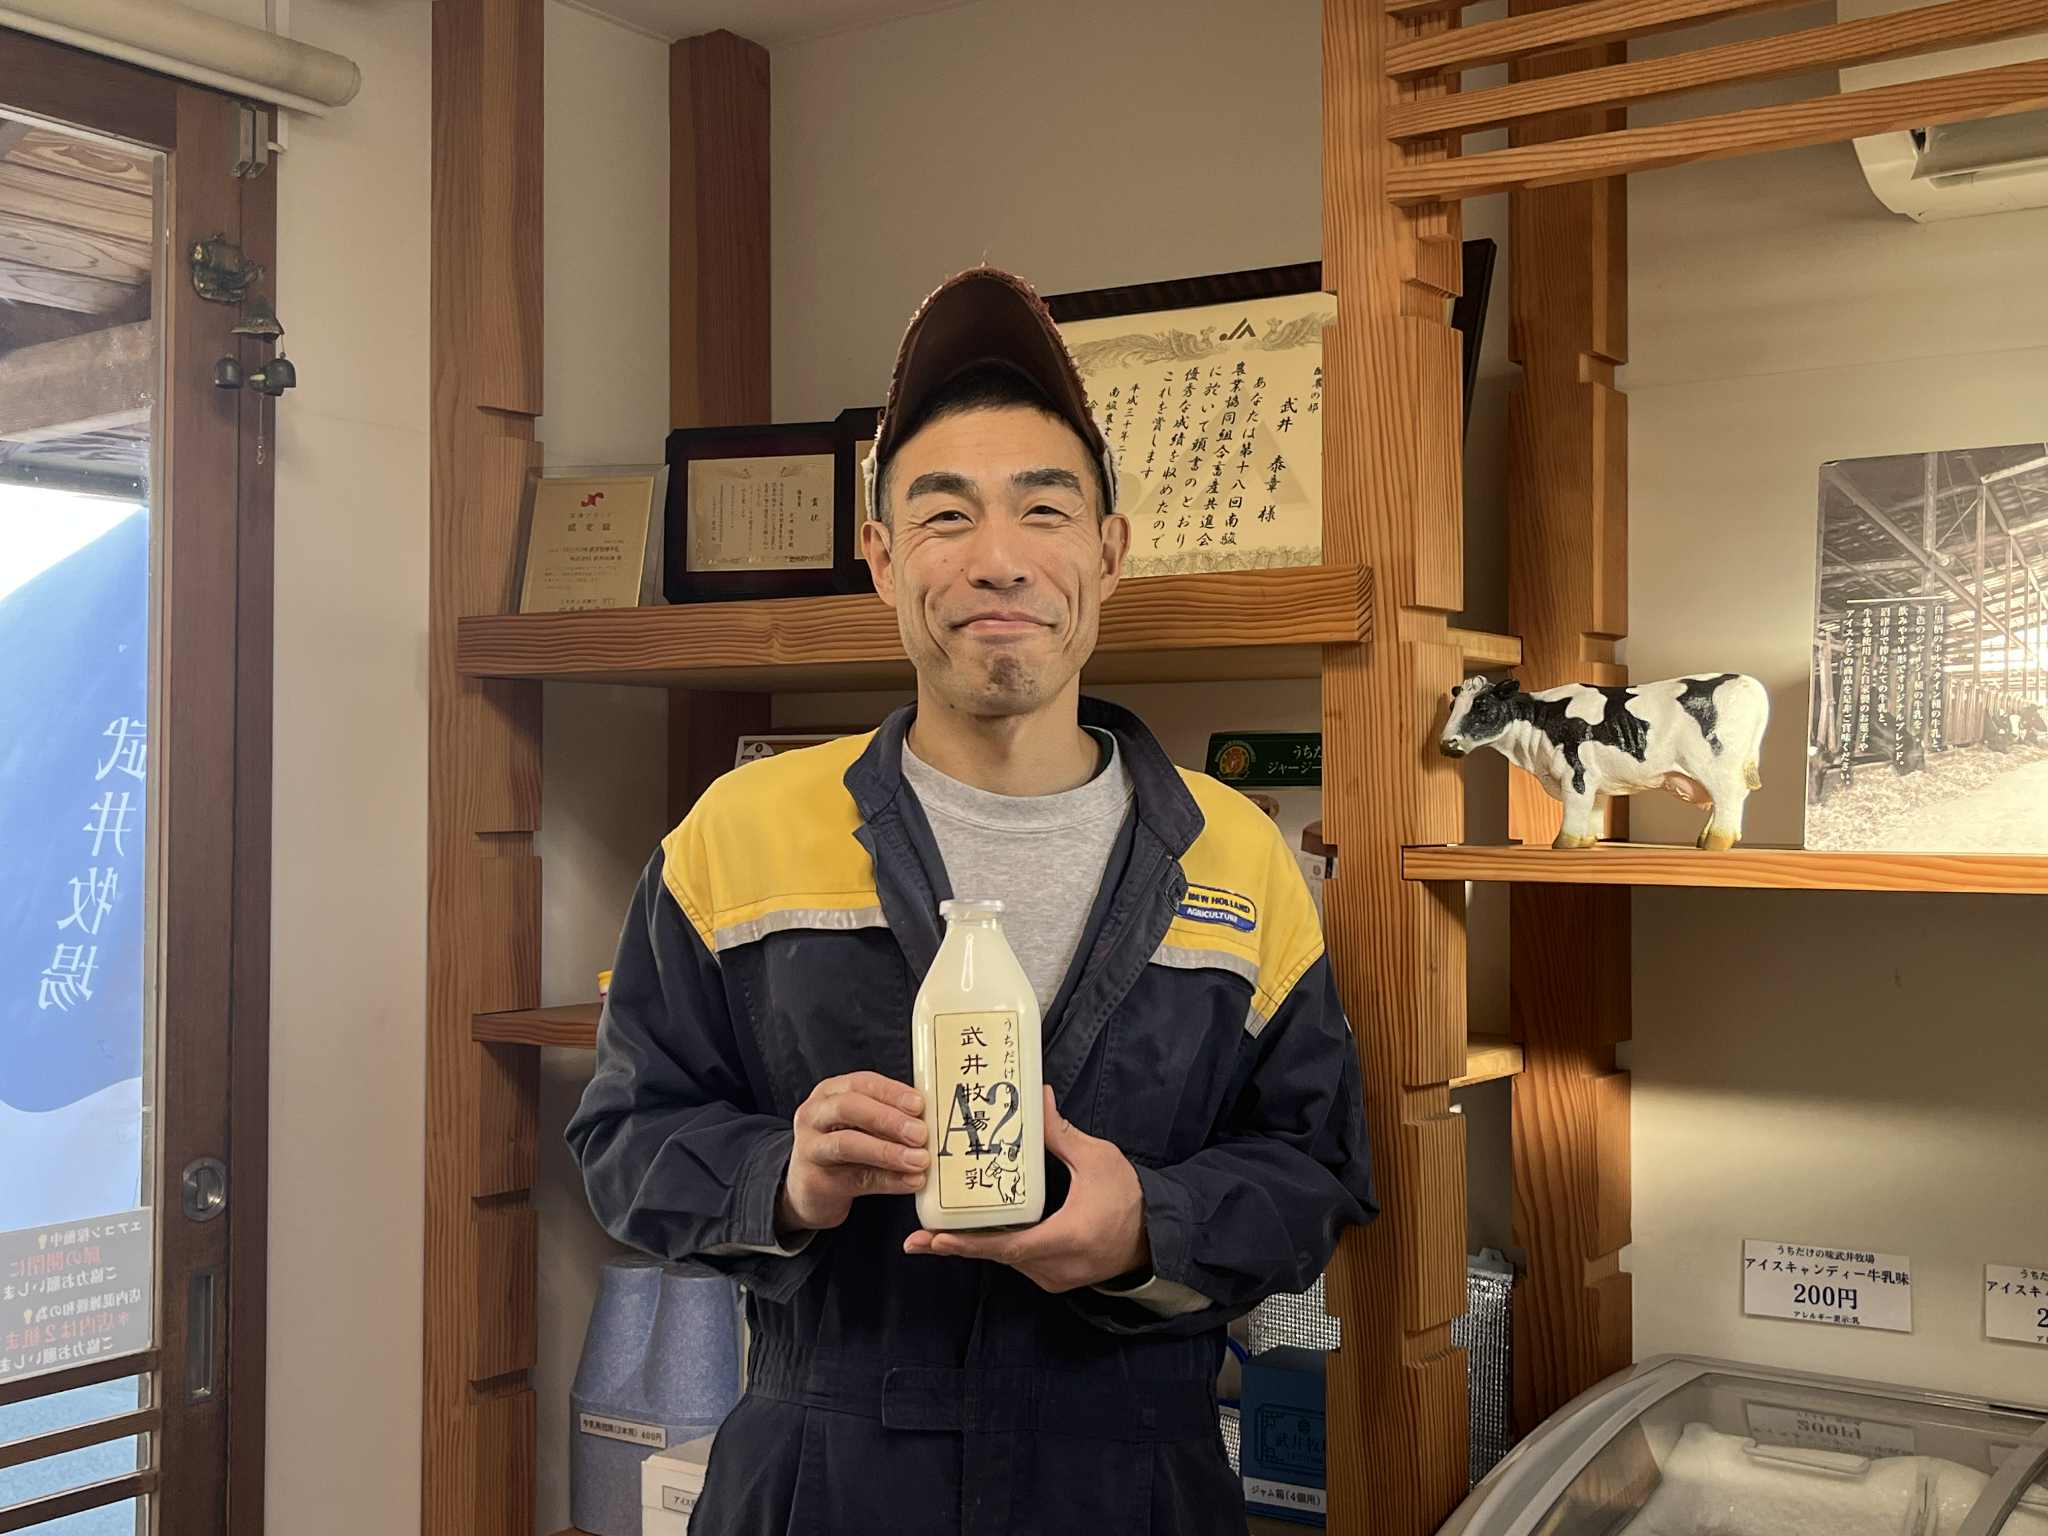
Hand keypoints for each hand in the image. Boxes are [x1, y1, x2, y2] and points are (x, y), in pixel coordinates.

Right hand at [777, 1072, 928, 1234]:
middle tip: (920, 1133)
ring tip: (919, 1161)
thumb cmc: (843, 1147)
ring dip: (888, 1152)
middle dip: (888, 1119)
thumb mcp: (861, 1125)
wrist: (810, 1188)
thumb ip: (889, 1118)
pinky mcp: (816, 1181)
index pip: (861, 1083)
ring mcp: (810, 1148)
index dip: (891, 1092)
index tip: (919, 1104)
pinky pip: (855, 1179)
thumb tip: (929, 1121)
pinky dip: (888, 1180)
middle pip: (848, 1108)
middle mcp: (814, 1115)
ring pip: (847, 1145)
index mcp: (830, 1093)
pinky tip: (911, 1181)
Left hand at [902, 1087, 1148, 1292]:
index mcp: (1065, 1237)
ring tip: (936, 1235)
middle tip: (917, 1239)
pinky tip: (973, 1235)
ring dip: (975, 1247)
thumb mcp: (1097, 1160)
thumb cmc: (1129, 1198)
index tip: (937, 1239)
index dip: (970, 1243)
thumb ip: (1061, 1134)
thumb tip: (1039, 1098)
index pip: (1008, 1246)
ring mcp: (1054, 1276)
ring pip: (1007, 1261)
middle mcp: (1054, 1266)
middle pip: (998, 1255)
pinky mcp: (1055, 1276)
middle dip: (957, 1246)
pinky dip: (997, 1248)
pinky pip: (1020, 1262)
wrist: (1156, 1236)